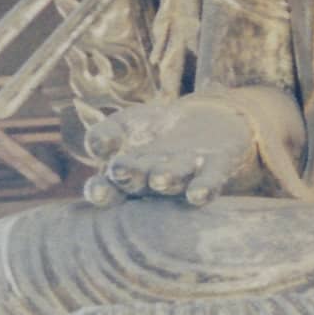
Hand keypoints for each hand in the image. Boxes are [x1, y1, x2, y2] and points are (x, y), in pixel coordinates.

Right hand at [83, 93, 260, 207]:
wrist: (206, 120)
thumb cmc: (154, 128)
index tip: (98, 191)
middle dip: (132, 177)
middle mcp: (155, 184)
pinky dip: (204, 188)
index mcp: (128, 178)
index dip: (102, 192)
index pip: (109, 189)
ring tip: (160, 178)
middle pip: (140, 183)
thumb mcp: (124, 124)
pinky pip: (209, 181)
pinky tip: (198, 195)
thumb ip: (105, 134)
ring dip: (166, 180)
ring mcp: (186, 176)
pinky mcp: (216, 168)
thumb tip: (97, 145)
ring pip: (174, 180)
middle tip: (123, 171)